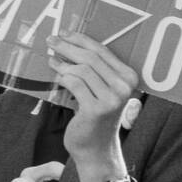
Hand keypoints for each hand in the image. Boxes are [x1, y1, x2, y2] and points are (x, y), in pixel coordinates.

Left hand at [48, 33, 139, 164]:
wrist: (96, 148)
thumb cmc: (95, 116)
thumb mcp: (102, 90)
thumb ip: (95, 70)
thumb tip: (69, 43)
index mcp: (129, 78)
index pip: (103, 51)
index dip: (81, 39)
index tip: (64, 33)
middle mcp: (124, 87)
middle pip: (91, 57)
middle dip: (68, 46)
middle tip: (51, 41)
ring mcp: (112, 99)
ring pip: (82, 70)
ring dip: (63, 63)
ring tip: (52, 61)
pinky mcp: (96, 109)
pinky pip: (74, 83)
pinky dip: (63, 77)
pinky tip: (57, 76)